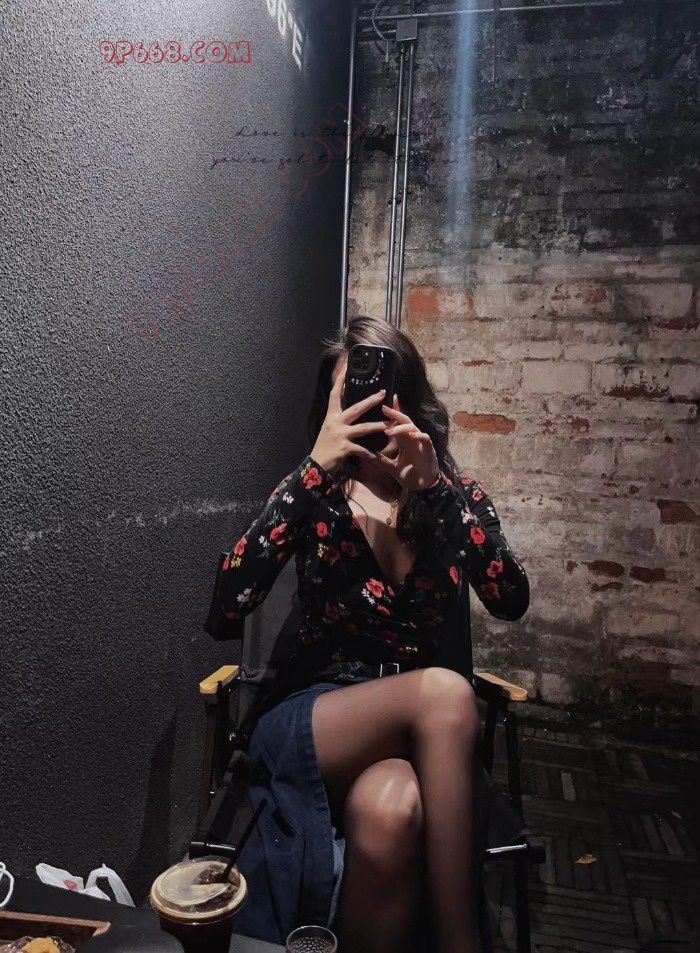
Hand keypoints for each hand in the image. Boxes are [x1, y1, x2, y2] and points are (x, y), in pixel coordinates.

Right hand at [310, 355, 387, 472]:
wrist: (316, 466)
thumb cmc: (324, 448)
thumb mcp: (329, 430)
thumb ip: (338, 420)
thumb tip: (349, 411)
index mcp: (331, 416)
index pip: (335, 394)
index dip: (340, 380)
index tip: (346, 366)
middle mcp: (335, 422)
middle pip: (356, 408)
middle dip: (371, 401)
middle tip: (383, 393)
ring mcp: (339, 435)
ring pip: (362, 428)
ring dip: (377, 426)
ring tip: (388, 425)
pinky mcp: (344, 448)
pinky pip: (361, 449)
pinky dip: (370, 453)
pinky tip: (376, 456)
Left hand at [373, 394, 439, 490]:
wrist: (422, 487)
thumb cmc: (410, 475)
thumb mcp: (391, 467)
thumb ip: (381, 460)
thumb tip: (367, 455)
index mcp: (403, 441)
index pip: (397, 424)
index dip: (393, 413)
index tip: (383, 405)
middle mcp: (411, 439)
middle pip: (404, 421)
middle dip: (395, 414)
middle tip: (384, 408)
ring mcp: (420, 442)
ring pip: (412, 428)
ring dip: (401, 428)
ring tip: (389, 431)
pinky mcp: (428, 449)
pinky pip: (425, 438)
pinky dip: (418, 435)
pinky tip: (411, 435)